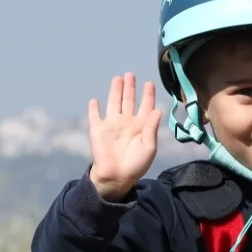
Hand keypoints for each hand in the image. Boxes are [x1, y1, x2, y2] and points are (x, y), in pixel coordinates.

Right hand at [88, 72, 161, 200]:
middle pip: (128, 100)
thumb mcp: (149, 147)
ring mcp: (112, 125)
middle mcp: (126, 122)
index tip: (149, 83)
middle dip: (130, 87)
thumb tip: (157, 110)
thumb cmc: (136, 164)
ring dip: (115, 91)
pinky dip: (94, 108)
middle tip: (131, 74)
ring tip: (118, 78)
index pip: (145, 106)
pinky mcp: (98, 129)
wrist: (116, 177)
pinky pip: (94, 116)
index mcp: (140, 126)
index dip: (148, 95)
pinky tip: (95, 101)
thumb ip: (152, 128)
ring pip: (114, 103)